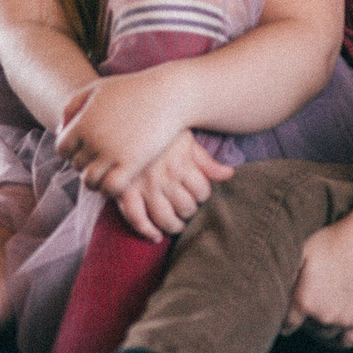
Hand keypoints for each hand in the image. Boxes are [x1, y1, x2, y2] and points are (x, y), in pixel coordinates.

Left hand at [57, 69, 192, 199]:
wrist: (168, 95)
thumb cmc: (133, 90)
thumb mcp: (97, 89)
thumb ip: (73, 105)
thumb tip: (59, 130)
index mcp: (83, 122)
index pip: (63, 149)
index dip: (71, 151)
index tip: (85, 150)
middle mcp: (93, 139)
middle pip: (77, 165)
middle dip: (85, 164)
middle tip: (100, 161)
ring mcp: (112, 153)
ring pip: (90, 181)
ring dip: (95, 180)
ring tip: (106, 173)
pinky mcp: (132, 164)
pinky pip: (110, 188)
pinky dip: (109, 189)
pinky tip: (118, 180)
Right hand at [105, 134, 234, 237]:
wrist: (124, 117)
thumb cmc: (159, 129)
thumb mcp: (185, 139)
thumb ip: (206, 160)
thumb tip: (229, 174)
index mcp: (181, 163)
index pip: (202, 192)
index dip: (203, 195)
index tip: (197, 192)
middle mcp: (163, 177)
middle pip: (186, 208)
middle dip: (189, 210)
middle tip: (186, 207)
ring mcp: (142, 186)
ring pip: (164, 218)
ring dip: (173, 225)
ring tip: (175, 224)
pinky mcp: (123, 191)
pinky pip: (136, 219)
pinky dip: (146, 231)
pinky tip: (154, 235)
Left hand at [283, 199, 352, 347]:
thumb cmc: (328, 242)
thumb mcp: (298, 254)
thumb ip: (284, 277)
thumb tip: (268, 295)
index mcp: (304, 301)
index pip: (286, 324)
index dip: (283, 319)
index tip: (283, 315)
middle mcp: (323, 315)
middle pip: (306, 329)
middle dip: (302, 320)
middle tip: (304, 306)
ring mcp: (343, 319)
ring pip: (325, 335)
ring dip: (318, 328)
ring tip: (317, 313)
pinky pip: (347, 341)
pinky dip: (338, 341)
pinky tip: (332, 333)